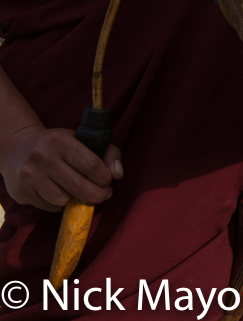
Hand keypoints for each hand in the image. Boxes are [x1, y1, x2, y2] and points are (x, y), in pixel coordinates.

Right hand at [0, 125, 121, 210]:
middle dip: (97, 194)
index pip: (91, 165)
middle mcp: (43, 157)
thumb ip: (108, 152)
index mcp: (61, 141)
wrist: (18, 149)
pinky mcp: (21, 192)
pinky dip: (60, 205)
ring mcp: (29, 175)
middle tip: (104, 194)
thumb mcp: (82, 140)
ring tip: (78, 191)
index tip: (109, 181)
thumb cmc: (58, 145)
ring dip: (76, 200)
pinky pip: (49, 207)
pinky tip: (60, 193)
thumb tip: (118, 174)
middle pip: (78, 186)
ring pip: (63, 200)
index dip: (105, 177)